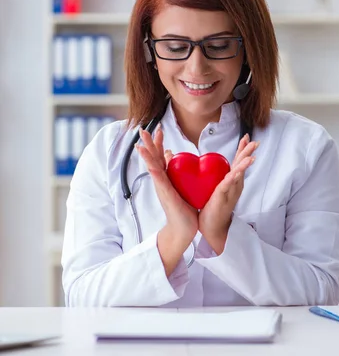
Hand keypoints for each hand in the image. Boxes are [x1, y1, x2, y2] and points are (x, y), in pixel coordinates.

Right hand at [135, 127, 198, 244]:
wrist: (182, 228)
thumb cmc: (183, 206)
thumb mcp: (179, 184)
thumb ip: (174, 170)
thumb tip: (170, 154)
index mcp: (165, 176)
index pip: (160, 155)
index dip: (158, 142)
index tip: (159, 127)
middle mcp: (160, 180)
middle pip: (153, 158)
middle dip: (148, 143)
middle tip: (143, 129)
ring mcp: (161, 187)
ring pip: (152, 167)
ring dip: (147, 155)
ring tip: (140, 143)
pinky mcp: (165, 195)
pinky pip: (159, 180)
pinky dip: (154, 171)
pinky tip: (151, 165)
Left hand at [198, 134, 258, 253]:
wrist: (212, 228)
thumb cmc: (213, 207)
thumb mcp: (216, 188)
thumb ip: (217, 176)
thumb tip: (210, 164)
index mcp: (232, 181)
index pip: (238, 162)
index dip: (242, 149)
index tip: (246, 136)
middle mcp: (234, 186)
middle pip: (242, 166)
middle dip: (248, 153)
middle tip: (255, 142)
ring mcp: (230, 192)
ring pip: (238, 175)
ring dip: (244, 165)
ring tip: (251, 156)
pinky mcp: (222, 198)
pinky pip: (227, 186)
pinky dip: (232, 179)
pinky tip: (235, 173)